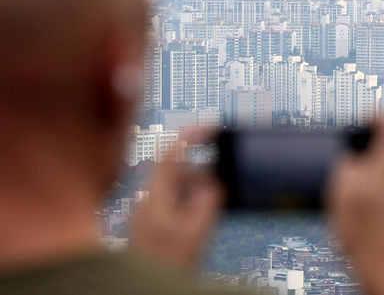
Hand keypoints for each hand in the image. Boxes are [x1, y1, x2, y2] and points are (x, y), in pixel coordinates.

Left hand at [129, 129, 222, 271]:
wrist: (143, 287)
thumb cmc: (166, 265)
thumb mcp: (198, 230)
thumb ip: (208, 198)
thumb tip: (212, 179)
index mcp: (153, 195)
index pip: (171, 150)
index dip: (193, 132)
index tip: (214, 125)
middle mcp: (145, 198)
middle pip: (175, 167)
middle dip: (200, 167)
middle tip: (221, 173)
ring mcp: (146, 211)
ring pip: (176, 185)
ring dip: (197, 188)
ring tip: (211, 206)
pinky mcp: (151, 222)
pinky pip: (174, 200)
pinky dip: (190, 201)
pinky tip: (201, 216)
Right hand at [327, 119, 383, 294]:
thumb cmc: (363, 233)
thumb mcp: (343, 193)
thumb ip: (348, 165)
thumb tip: (351, 153)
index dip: (375, 114)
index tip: (360, 120)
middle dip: (371, 142)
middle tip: (349, 151)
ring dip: (374, 164)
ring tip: (352, 180)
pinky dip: (379, 182)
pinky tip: (363, 200)